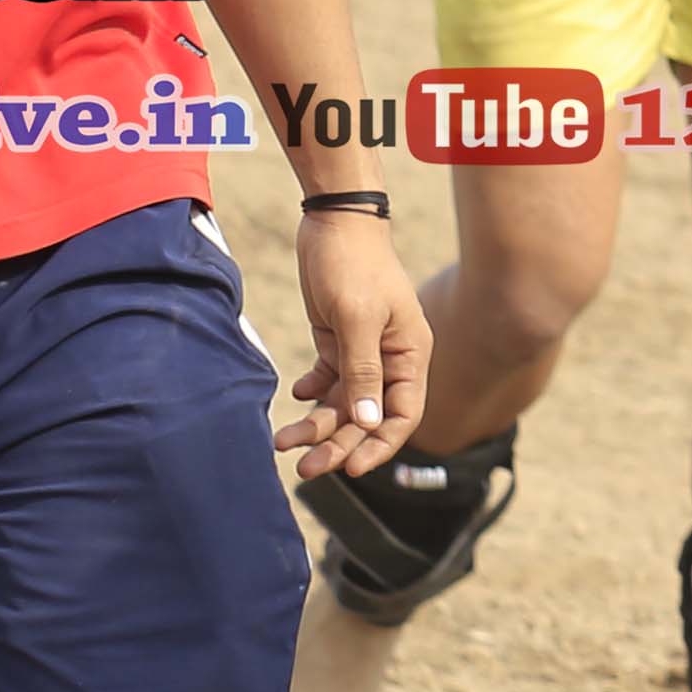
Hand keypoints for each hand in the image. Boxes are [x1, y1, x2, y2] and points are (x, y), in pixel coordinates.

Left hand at [276, 211, 431, 478]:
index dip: (378, 446)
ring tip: (282, 441)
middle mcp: (390, 359)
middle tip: (303, 469)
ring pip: (342, 403)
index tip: (350, 469)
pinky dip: (312, 391)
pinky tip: (296, 393)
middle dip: (337, 444)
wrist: (334, 222)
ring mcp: (362, 351)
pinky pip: (328, 380)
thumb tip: (367, 422)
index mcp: (410, 354)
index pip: (401, 415)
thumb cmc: (354, 266)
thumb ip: (363, 371)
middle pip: (366, 417)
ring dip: (315, 424)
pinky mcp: (337, 340)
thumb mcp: (357, 319)